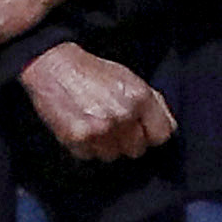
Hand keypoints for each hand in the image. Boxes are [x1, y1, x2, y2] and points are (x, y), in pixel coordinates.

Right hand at [17, 40, 178, 163]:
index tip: (141, 130)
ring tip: (95, 125)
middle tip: (113, 125)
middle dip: (127, 140)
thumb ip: (152, 102)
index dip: (150, 134)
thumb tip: (168, 128)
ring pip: (113, 156)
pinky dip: (85, 147)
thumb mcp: (129, 78)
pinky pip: (89, 156)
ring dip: (105, 145)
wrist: (54, 64)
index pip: (162, 135)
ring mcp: (100, 129)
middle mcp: (123, 115)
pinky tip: (81, 128)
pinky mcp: (77, 138)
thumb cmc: (93, 71)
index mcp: (140, 97)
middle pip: (137, 150)